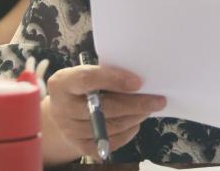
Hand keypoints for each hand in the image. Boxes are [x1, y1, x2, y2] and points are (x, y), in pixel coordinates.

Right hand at [46, 64, 165, 157]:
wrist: (62, 110)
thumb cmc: (81, 86)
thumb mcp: (85, 72)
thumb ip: (105, 74)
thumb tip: (138, 81)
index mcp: (62, 83)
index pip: (88, 80)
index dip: (114, 80)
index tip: (138, 82)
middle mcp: (62, 108)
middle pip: (104, 108)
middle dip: (135, 104)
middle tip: (157, 100)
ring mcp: (69, 130)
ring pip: (110, 126)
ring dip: (134, 117)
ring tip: (148, 109)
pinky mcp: (79, 145)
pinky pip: (109, 142)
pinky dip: (127, 133)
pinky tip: (135, 122)